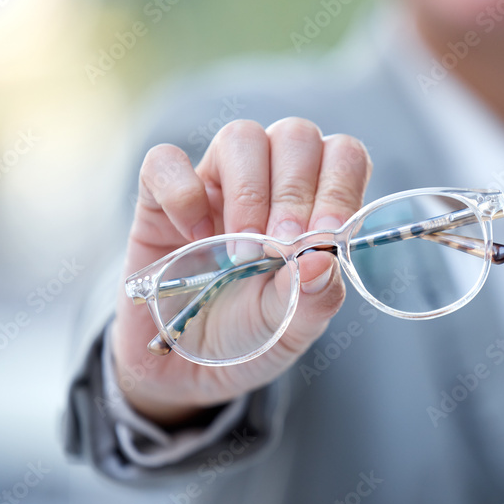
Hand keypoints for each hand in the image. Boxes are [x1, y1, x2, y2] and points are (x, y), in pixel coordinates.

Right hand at [110, 118, 371, 424]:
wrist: (184, 368)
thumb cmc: (250, 335)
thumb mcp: (291, 328)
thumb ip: (314, 299)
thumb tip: (323, 261)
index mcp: (316, 200)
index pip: (344, 155)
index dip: (340, 185)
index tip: (326, 234)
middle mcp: (271, 178)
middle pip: (296, 135)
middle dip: (295, 193)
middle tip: (281, 249)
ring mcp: (216, 180)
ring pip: (241, 137)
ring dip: (248, 193)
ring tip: (242, 252)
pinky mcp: (159, 194)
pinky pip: (166, 161)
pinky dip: (183, 195)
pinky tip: (194, 240)